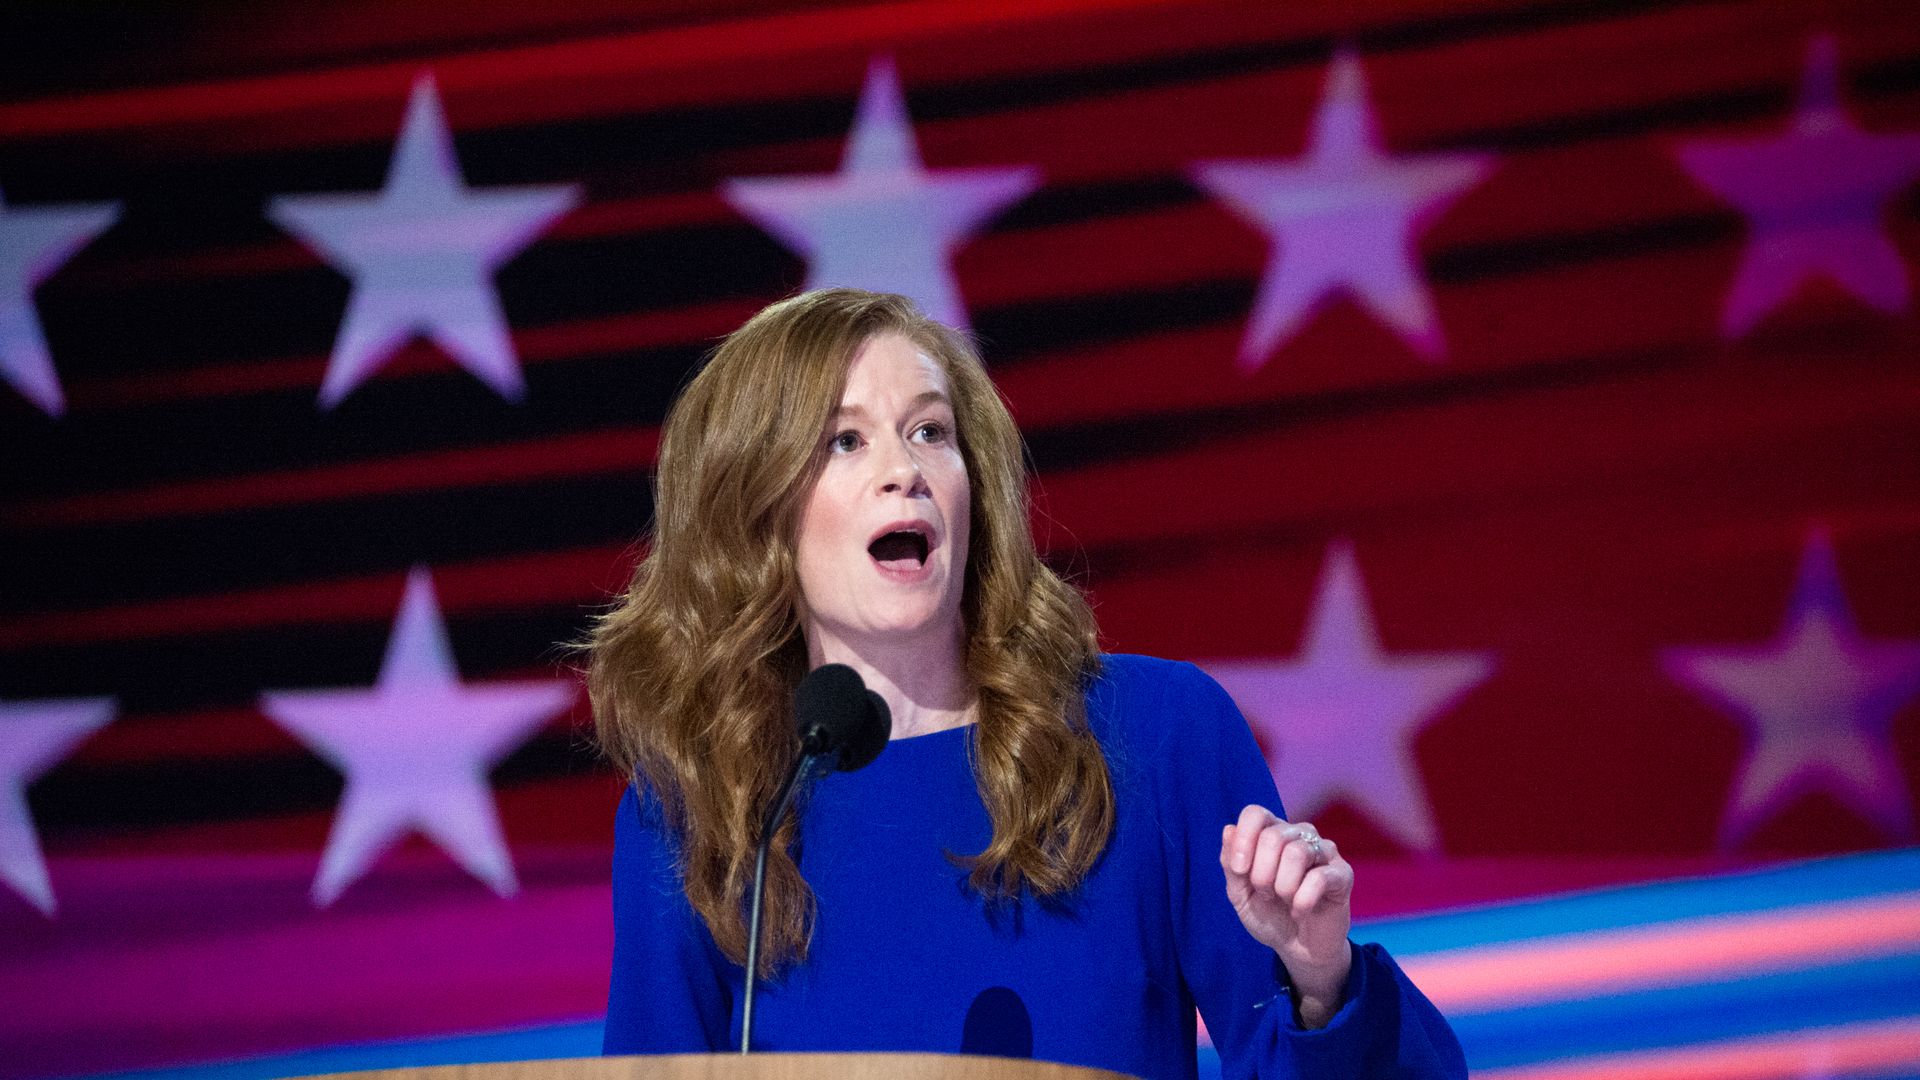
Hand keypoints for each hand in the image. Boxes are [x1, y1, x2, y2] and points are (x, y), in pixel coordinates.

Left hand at [1220, 804, 1353, 1027]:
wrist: (1299, 949)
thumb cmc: (1269, 916)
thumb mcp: (1240, 894)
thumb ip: (1230, 864)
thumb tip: (1228, 829)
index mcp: (1271, 833)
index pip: (1255, 813)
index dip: (1243, 840)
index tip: (1238, 871)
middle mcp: (1299, 835)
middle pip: (1273, 836)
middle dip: (1261, 873)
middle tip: (1266, 894)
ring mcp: (1324, 851)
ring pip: (1296, 853)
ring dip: (1282, 886)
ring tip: (1284, 900)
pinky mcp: (1342, 874)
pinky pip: (1319, 878)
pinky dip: (1302, 901)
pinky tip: (1299, 911)